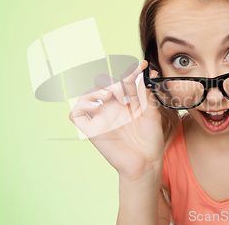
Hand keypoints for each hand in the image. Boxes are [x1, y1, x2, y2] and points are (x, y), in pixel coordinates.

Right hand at [69, 60, 163, 179]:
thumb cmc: (151, 140)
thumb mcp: (152, 113)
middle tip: (125, 94)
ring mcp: (101, 117)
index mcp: (126, 102)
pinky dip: (78, 107)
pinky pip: (76, 115)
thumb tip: (148, 73)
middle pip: (102, 84)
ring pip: (87, 95)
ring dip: (96, 91)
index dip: (131, 71)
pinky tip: (93, 106)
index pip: (123, 81)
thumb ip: (146, 94)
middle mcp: (112, 107)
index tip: (143, 66)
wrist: (146, 162)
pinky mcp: (92, 130)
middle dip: (112, 82)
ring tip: (108, 95)